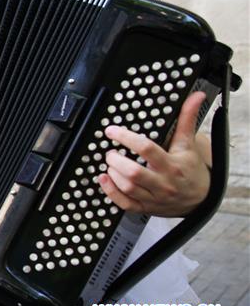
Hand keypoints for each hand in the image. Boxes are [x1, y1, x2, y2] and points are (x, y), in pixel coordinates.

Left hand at [97, 92, 209, 216]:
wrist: (201, 199)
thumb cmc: (191, 169)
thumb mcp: (188, 144)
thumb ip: (187, 119)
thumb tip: (196, 97)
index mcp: (172, 165)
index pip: (146, 149)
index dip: (126, 138)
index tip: (112, 130)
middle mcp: (163, 183)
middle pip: (134, 172)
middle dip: (116, 160)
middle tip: (111, 152)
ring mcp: (154, 198)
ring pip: (128, 188)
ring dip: (113, 174)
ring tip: (110, 163)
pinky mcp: (147, 209)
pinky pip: (126, 204)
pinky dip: (111, 193)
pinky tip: (105, 179)